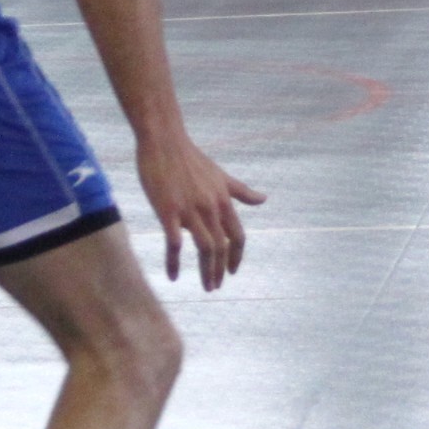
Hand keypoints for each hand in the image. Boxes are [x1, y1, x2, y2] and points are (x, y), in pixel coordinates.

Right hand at [138, 132, 263, 291]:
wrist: (164, 141)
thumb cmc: (191, 158)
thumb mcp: (221, 175)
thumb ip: (241, 191)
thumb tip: (264, 200)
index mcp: (223, 200)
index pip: (237, 235)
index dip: (237, 256)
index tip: (232, 272)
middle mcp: (211, 207)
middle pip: (223, 247)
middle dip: (221, 270)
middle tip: (215, 286)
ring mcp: (190, 210)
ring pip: (205, 248)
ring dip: (207, 271)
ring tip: (205, 286)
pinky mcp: (168, 211)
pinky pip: (174, 244)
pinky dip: (174, 262)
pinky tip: (173, 276)